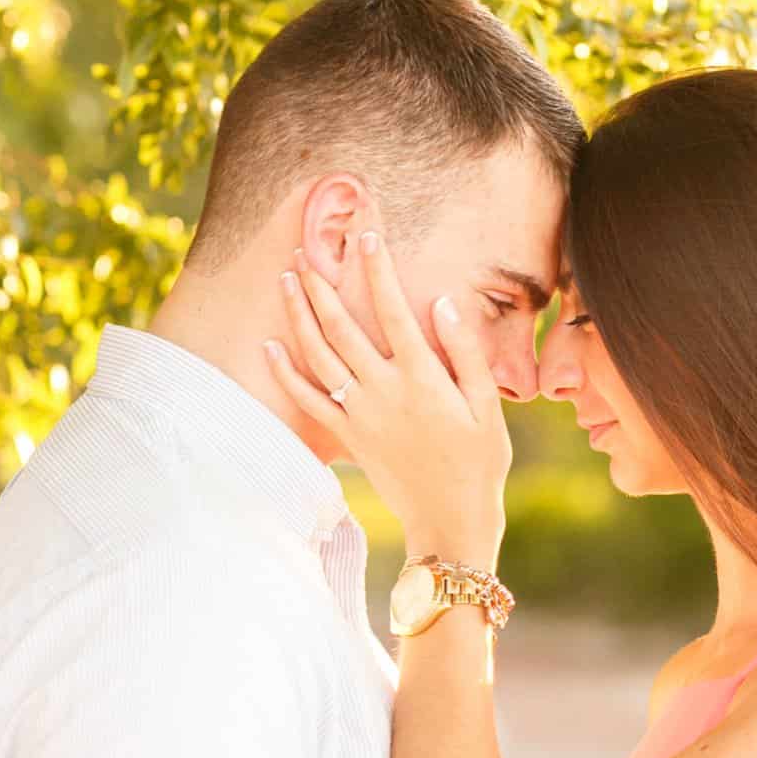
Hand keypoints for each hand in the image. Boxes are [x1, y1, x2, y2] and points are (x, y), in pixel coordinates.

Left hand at [264, 231, 510, 568]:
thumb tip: (441, 302)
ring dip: (298, 315)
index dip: (378, 270)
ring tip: (286, 280)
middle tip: (306, 250)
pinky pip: (308, 400)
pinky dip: (286, 372)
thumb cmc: (479, 461)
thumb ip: (464, 351)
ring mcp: (360, 414)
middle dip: (322, 284)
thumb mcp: (486, 404)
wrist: (450, 520)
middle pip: (342, 326)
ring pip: (318, 356)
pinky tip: (270, 345)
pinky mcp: (347, 437)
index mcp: (423, 377)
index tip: (367, 237)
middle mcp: (384, 390)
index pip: (393, 310)